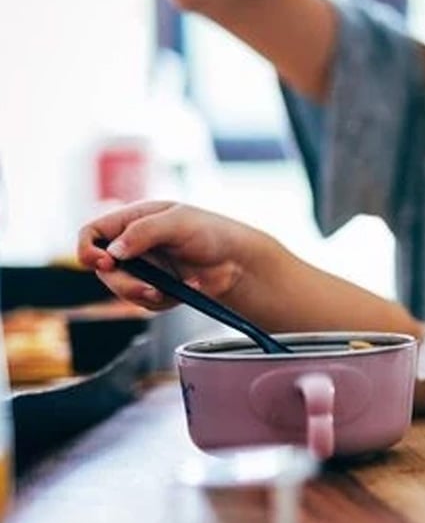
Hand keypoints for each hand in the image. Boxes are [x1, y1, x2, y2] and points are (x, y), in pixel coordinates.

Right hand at [77, 201, 261, 311]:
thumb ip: (143, 232)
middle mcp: (134, 244)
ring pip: (120, 289)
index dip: (87, 249)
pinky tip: (183, 289)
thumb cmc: (212, 233)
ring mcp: (144, 268)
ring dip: (141, 294)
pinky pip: (143, 302)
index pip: (92, 233)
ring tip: (167, 291)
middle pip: (103, 268)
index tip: (103, 263)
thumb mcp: (178, 222)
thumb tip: (113, 251)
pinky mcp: (156, 288)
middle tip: (146, 288)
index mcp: (134, 220)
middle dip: (121, 282)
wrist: (238, 263)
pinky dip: (160, 300)